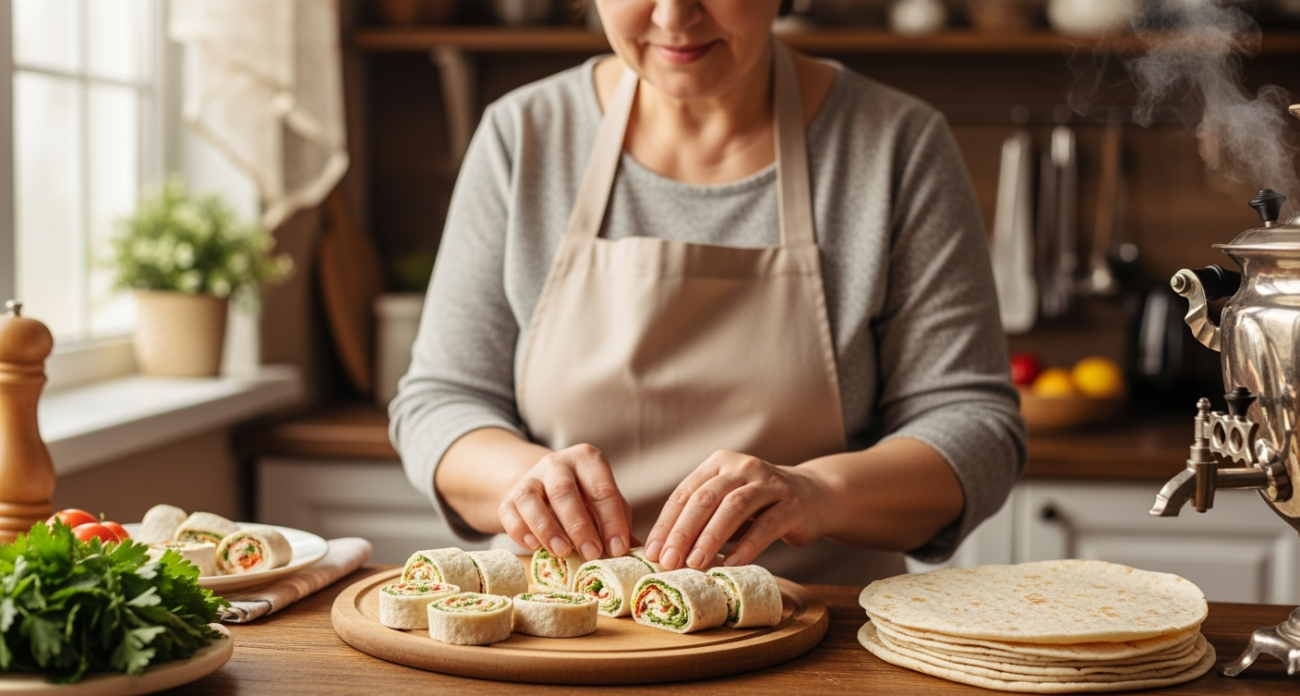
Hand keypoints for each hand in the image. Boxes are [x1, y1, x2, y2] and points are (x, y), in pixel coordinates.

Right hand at [497, 443, 632, 561]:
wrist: (543, 487)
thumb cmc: (583, 499)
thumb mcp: (604, 504)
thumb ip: (618, 524)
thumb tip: (639, 552)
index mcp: (588, 460)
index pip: (602, 490)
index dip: (612, 521)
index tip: (618, 549)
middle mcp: (557, 463)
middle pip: (564, 492)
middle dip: (579, 526)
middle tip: (592, 554)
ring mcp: (530, 477)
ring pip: (531, 499)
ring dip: (547, 528)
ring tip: (563, 553)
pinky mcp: (509, 496)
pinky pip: (510, 511)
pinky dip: (521, 530)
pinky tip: (534, 547)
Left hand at [644, 451, 831, 570]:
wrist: (815, 496)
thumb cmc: (761, 505)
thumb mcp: (728, 501)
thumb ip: (702, 517)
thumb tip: (664, 551)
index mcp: (719, 463)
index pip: (685, 492)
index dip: (667, 523)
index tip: (653, 552)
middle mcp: (742, 467)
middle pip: (705, 498)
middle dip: (683, 532)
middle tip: (668, 561)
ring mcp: (769, 483)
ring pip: (733, 508)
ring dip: (710, 538)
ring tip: (694, 564)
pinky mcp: (792, 504)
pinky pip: (766, 525)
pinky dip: (746, 546)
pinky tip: (731, 564)